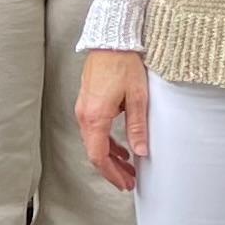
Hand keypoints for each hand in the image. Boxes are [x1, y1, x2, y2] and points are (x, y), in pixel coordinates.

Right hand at [78, 51, 149, 192]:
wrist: (110, 41)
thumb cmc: (123, 64)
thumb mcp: (137, 98)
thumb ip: (137, 127)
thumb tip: (140, 151)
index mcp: (95, 117)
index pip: (98, 156)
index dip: (111, 174)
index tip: (124, 183)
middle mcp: (84, 115)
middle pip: (95, 152)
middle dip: (112, 169)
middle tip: (128, 181)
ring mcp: (83, 109)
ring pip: (93, 142)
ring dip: (110, 157)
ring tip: (127, 167)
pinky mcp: (87, 103)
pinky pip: (94, 130)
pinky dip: (106, 143)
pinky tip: (120, 147)